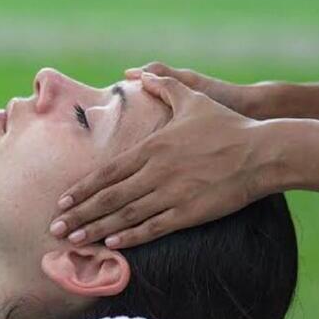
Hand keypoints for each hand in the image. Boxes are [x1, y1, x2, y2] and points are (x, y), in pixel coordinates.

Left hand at [49, 72, 273, 248]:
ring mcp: (172, 194)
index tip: (63, 201)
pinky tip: (112, 245)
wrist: (263, 151)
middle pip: (109, 197)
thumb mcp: (192, 98)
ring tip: (75, 239)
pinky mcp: (190, 212)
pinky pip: (154, 227)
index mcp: (152, 147)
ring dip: (97, 229)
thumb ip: (163, 86)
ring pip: (126, 215)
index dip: (82, 189)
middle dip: (80, 214)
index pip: (107, 172)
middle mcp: (156, 171)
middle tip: (55, 228)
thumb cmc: (226, 124)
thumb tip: (140, 73)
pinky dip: (131, 237)